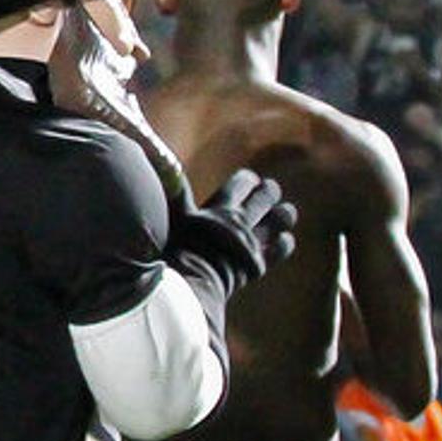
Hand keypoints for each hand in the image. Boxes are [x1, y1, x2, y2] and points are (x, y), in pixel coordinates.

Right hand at [166, 168, 298, 287]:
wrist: (190, 285)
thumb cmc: (174, 251)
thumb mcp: (173, 218)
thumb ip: (172, 191)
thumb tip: (155, 155)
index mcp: (219, 208)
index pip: (240, 184)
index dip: (247, 179)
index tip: (250, 177)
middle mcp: (238, 222)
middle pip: (263, 198)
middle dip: (269, 192)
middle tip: (271, 188)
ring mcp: (250, 243)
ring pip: (278, 221)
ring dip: (282, 215)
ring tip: (285, 211)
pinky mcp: (258, 264)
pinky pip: (280, 248)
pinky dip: (283, 242)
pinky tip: (284, 239)